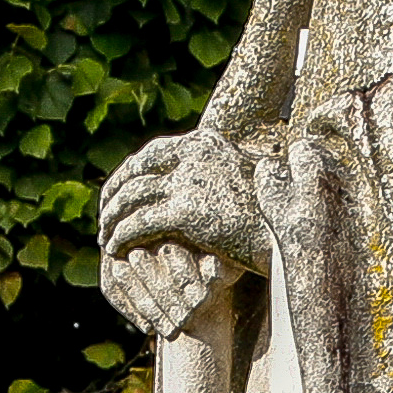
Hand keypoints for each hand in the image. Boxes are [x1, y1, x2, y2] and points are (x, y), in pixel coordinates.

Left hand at [95, 131, 264, 340]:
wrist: (289, 236)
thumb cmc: (270, 215)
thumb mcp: (241, 178)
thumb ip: (213, 172)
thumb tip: (193, 176)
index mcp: (205, 142)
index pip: (151, 153)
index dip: (128, 173)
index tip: (117, 191)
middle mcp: (193, 155)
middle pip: (135, 173)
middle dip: (113, 195)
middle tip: (103, 216)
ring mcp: (187, 182)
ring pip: (131, 199)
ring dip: (112, 219)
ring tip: (105, 236)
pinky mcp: (183, 212)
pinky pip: (138, 223)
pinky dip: (121, 237)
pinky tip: (115, 250)